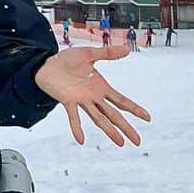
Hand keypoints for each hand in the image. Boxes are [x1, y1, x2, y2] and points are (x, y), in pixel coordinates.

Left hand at [34, 44, 150, 147]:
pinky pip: (73, 116)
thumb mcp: (89, 54)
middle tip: (137, 141)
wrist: (46, 63)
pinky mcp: (68, 100)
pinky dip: (77, 127)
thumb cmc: (66, 60)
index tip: (147, 118)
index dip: (134, 109)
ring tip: (120, 142)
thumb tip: (127, 49)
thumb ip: (107, 53)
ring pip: (98, 118)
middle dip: (126, 127)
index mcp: (100, 87)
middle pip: (113, 114)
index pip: (121, 101)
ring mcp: (81, 100)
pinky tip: (81, 139)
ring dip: (109, 130)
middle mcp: (93, 97)